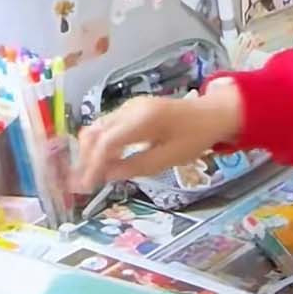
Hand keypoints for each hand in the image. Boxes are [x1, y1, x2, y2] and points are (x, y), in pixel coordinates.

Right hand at [73, 83, 242, 189]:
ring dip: (90, 151)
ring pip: (97, 128)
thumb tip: (107, 175)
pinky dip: (100, 144)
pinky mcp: (129, 110)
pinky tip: (103, 162)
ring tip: (88, 175)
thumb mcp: (168, 158)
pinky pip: (107, 126)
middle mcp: (129, 109)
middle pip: (95, 133)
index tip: (86, 186)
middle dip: (85, 159)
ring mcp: (128, 107)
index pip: (106, 143)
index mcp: (142, 120)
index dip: (93, 165)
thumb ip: (135, 166)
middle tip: (81, 183)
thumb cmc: (194, 137)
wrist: (211, 113)